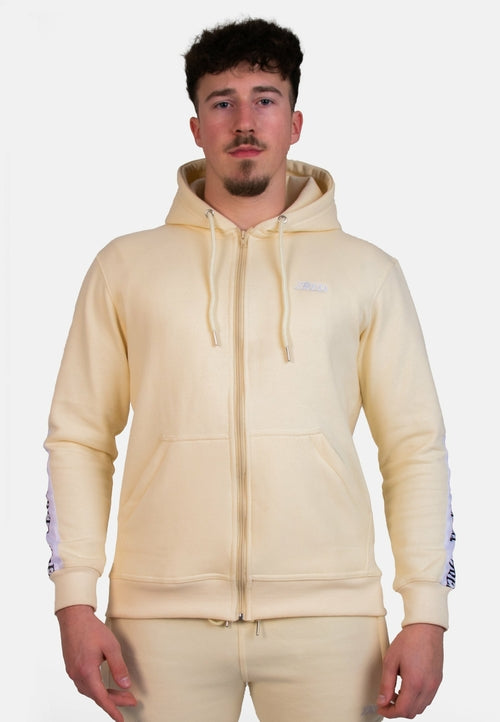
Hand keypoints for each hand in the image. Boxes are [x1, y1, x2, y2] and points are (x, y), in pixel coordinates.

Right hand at [56, 605, 136, 721]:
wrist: (73, 617)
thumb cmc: (92, 629)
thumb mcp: (111, 646)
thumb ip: (118, 667)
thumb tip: (126, 686)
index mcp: (87, 671)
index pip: (101, 697)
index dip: (113, 709)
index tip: (121, 719)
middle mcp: (77, 675)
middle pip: (97, 696)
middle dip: (114, 701)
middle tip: (131, 701)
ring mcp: (72, 672)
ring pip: (90, 691)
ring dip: (106, 695)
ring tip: (122, 694)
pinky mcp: (71, 668)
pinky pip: (85, 684)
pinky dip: (96, 688)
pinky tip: (105, 686)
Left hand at [377, 623, 443, 718]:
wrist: (426, 628)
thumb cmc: (408, 641)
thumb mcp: (390, 661)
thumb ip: (386, 684)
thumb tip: (382, 701)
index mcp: (415, 683)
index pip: (402, 710)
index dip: (389, 713)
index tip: (381, 707)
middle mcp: (428, 687)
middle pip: (412, 712)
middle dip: (397, 710)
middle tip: (386, 700)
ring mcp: (435, 685)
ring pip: (421, 707)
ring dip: (407, 705)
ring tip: (396, 692)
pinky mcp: (438, 680)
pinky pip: (427, 699)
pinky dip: (416, 699)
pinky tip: (407, 687)